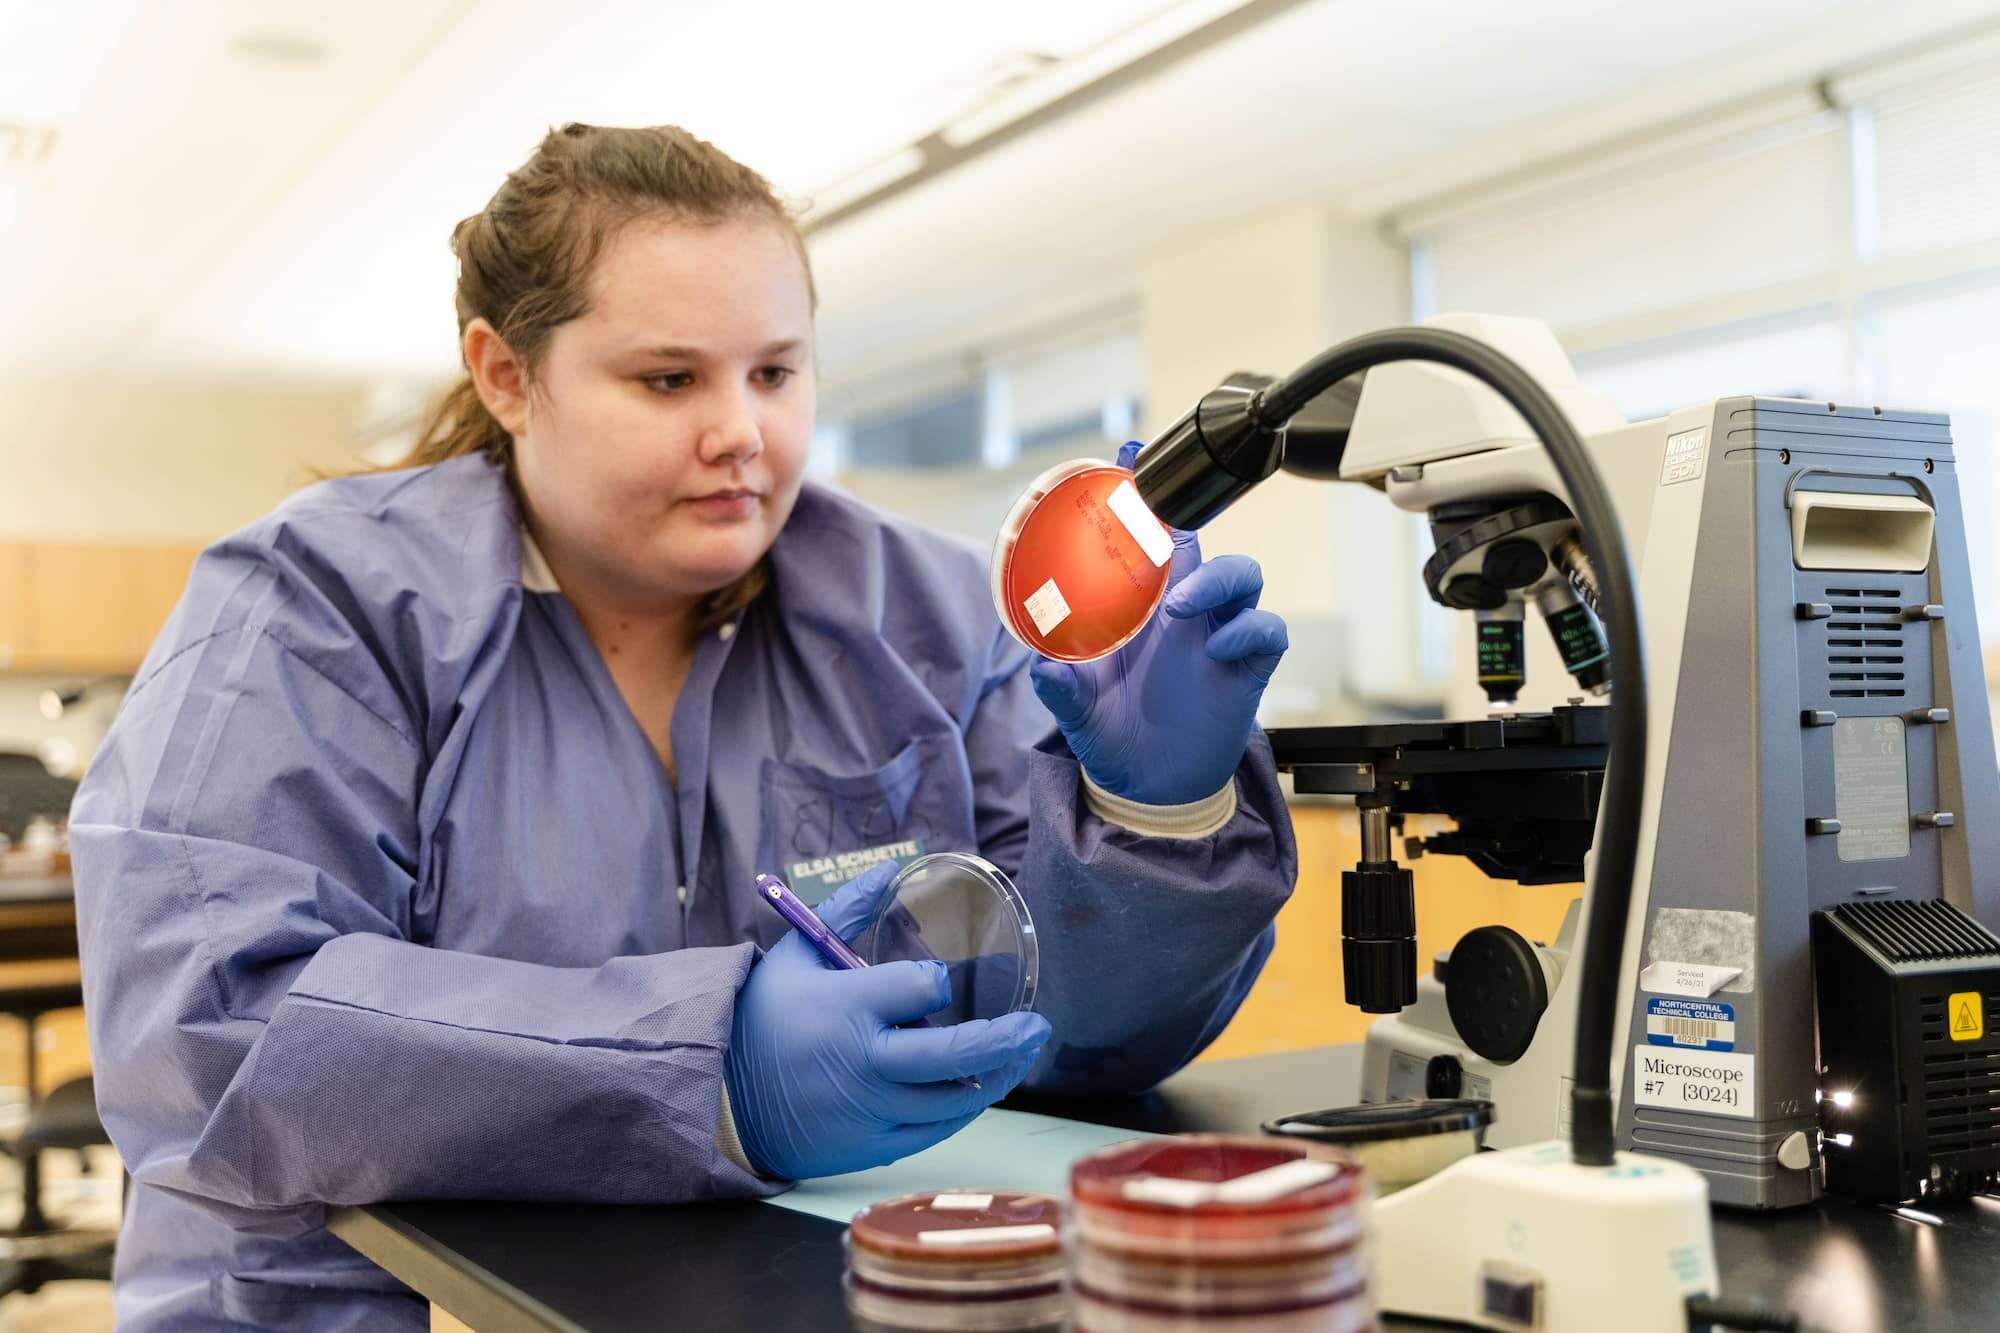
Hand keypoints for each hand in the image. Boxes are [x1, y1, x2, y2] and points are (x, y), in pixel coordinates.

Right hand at [724, 863, 1052, 1179]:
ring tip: (1022, 1052)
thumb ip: (847, 910)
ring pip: (956, 1100)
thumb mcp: (796, 954)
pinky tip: (983, 1086)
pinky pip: (936, 1130)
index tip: (935, 981)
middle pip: (956, 1055)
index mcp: (845, 1008)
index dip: (936, 981)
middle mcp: (863, 1063)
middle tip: (1037, 1025)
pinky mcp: (872, 1147)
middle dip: (1007, 1039)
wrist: (723, 1096)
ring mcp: (870, 1111)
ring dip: (999, 1075)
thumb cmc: (765, 1017)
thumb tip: (890, 868)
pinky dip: (964, 1108)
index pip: (921, 989)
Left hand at [1030, 441, 1288, 806]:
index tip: (1127, 456)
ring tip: (1182, 607)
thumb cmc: (1113, 736)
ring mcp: (1218, 635)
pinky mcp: (1246, 667)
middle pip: (1201, 543)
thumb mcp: (1078, 711)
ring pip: (1244, 576)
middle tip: (1167, 518)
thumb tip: (1040, 664)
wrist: (1150, 789)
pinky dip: (1248, 630)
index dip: (1142, 498)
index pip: (1146, 540)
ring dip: (1217, 581)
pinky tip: (1218, 651)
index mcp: (1140, 608)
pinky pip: (1266, 631)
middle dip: (1189, 516)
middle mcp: (1183, 612)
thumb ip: (1061, 688)